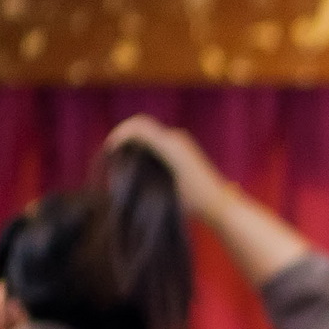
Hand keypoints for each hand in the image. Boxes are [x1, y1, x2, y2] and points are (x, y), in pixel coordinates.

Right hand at [105, 116, 231, 219]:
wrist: (219, 202)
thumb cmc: (193, 199)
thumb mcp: (162, 188)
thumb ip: (141, 173)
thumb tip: (116, 172)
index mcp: (170, 144)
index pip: (138, 126)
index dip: (120, 133)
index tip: (110, 149)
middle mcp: (176, 137)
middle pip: (141, 126)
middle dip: (124, 136)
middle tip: (112, 155)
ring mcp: (181, 141)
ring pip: (149, 133)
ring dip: (134, 141)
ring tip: (122, 159)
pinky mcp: (183, 148)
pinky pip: (157, 139)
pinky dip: (144, 145)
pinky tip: (138, 162)